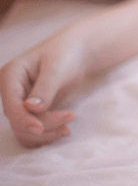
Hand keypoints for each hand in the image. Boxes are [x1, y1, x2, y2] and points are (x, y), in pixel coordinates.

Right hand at [0, 30, 87, 146]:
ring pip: (25, 128)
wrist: (78, 52)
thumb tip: (30, 109)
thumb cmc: (67, 54)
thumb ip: (45, 88)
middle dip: (44, 124)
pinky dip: (46, 134)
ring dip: (46, 133)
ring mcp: (20, 101)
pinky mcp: (31, 110)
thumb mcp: (57, 68)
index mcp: (11, 75)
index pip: (11, 104)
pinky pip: (33, 129)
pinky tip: (63, 130)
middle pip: (19, 119)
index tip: (40, 128)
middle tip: (70, 118)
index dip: (23, 119)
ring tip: (68, 128)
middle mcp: (11, 90)